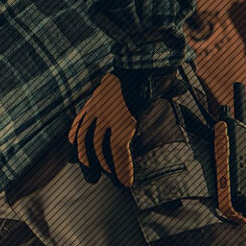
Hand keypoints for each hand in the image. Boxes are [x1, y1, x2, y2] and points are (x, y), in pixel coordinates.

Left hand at [68, 72, 136, 186]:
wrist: (144, 62)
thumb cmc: (143, 70)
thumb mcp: (132, 82)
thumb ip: (133, 93)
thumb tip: (172, 90)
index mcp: (95, 102)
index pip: (78, 127)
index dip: (75, 146)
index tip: (73, 160)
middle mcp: (96, 112)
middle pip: (85, 143)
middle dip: (87, 164)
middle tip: (91, 179)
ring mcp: (107, 119)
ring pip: (101, 152)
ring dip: (108, 170)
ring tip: (115, 183)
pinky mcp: (122, 125)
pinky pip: (118, 153)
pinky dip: (123, 168)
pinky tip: (128, 181)